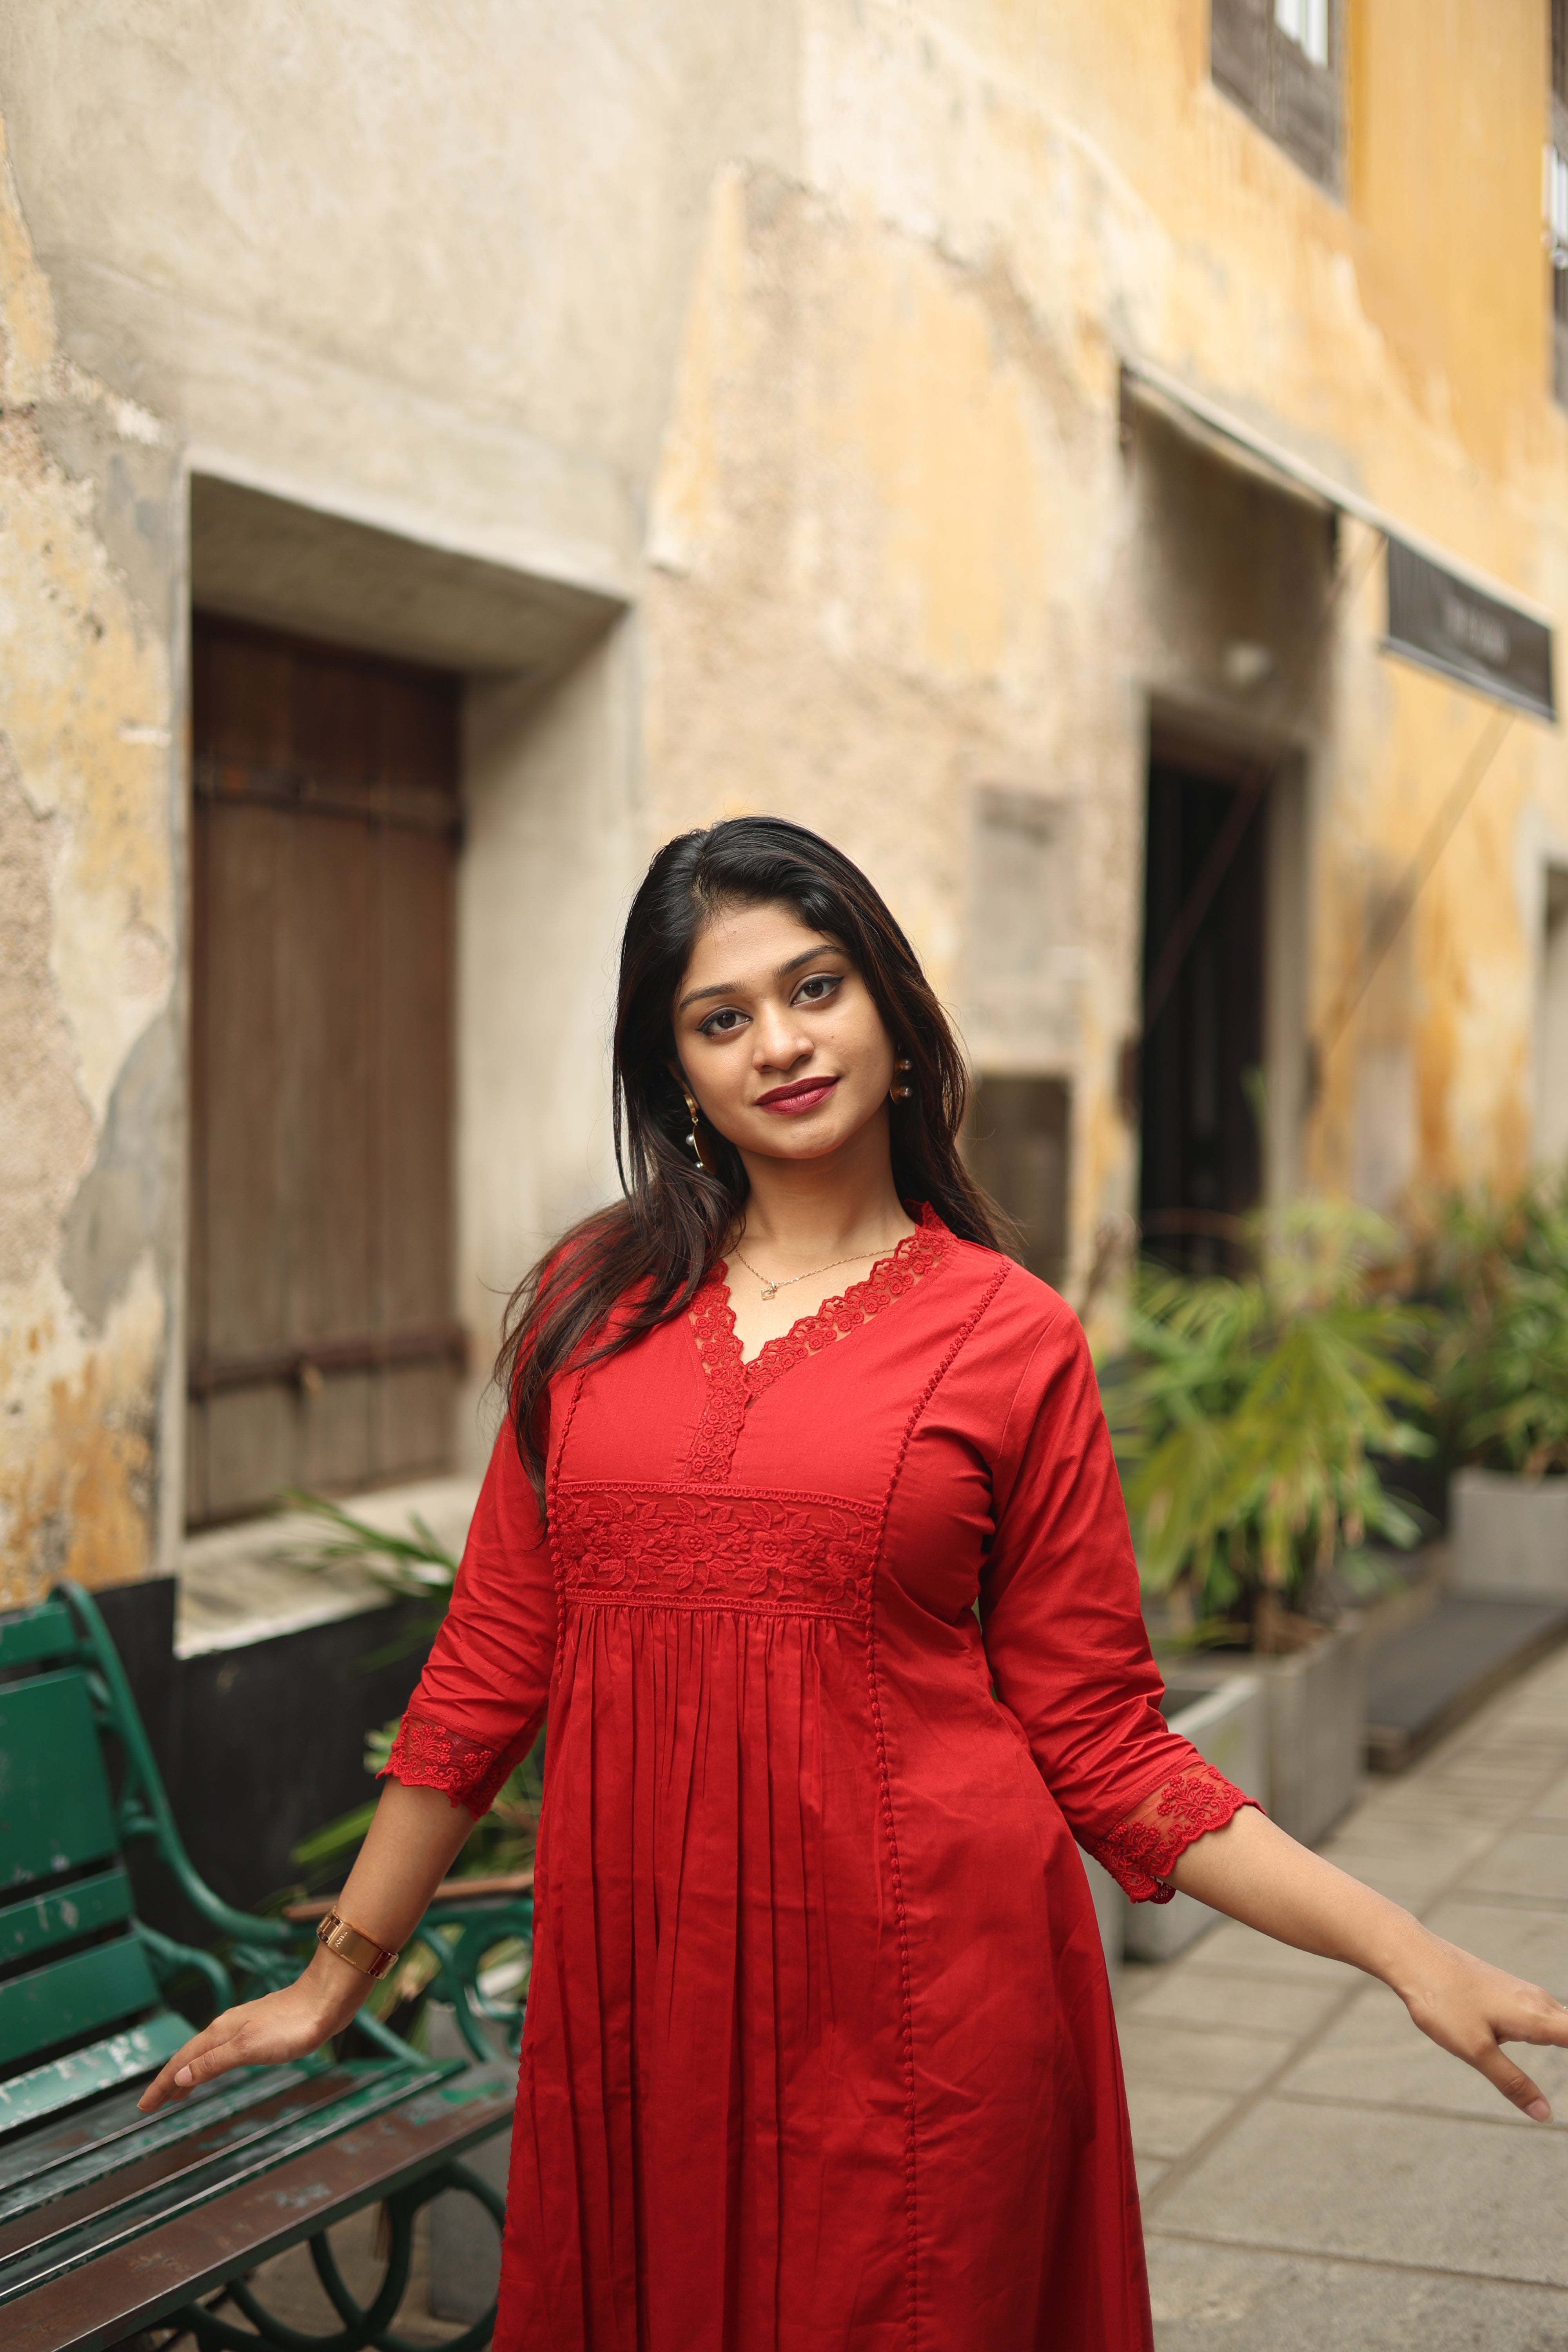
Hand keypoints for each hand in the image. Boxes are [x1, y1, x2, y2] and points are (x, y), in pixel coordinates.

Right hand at [137, 1958, 364, 2112]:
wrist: (327, 2000)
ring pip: (207, 2052)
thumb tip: (178, 2079)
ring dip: (189, 2073)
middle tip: (152, 2104)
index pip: (182, 2062)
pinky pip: (225, 2051)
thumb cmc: (291, 2024)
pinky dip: (211, 2064)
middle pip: (190, 2056)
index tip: (144, 2107)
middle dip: (169, 2081)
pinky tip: (218, 2067)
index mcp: (221, 2032)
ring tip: (178, 2092)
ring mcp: (245, 2027)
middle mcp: (228, 2027)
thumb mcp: (247, 2048)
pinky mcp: (263, 2030)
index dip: (161, 2085)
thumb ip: (213, 2062)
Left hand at [1395, 1933, 1567, 2119]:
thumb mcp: (1475, 2050)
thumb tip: (1545, 2115)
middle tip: (1567, 2093)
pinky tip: (1561, 2039)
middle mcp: (1539, 2002)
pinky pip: (1550, 2016)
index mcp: (1538, 2017)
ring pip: (1566, 2022)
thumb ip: (1512, 2083)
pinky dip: (1564, 2031)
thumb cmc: (1441, 2001)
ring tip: (1563, 2051)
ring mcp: (1526, 1995)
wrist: (1414, 1956)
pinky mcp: (1511, 1994)